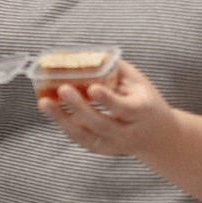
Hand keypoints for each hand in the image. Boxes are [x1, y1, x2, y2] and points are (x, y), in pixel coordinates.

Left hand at [36, 59, 175, 158]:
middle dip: (79, 107)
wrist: (157, 136)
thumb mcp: (139, 83)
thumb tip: (91, 52)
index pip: (125, 108)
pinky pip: (80, 139)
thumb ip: (117, 69)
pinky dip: (64, 125)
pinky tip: (50, 111)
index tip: (92, 88)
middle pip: (101, 123)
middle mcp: (128, 132)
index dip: (108, 99)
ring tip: (44, 103)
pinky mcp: (102, 150)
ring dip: (62, 119)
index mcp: (141, 112)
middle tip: (62, 89)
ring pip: (86, 136)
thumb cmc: (144, 101)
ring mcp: (114, 145)